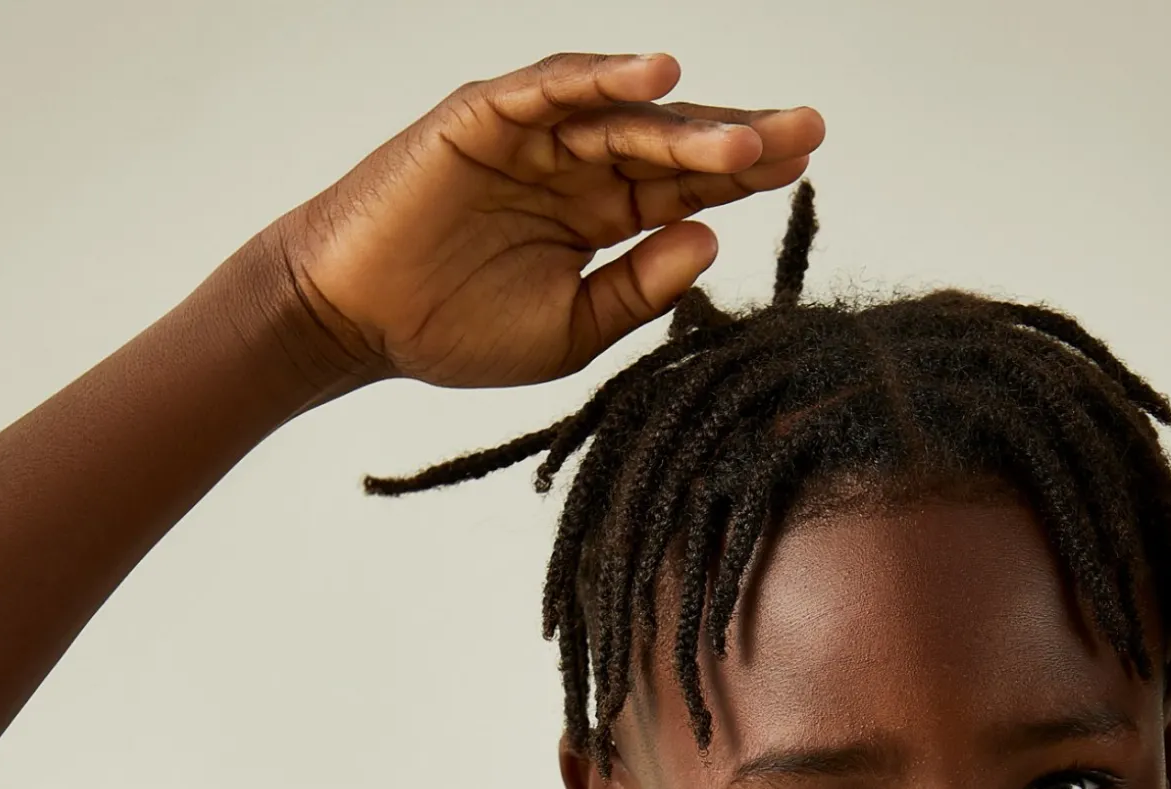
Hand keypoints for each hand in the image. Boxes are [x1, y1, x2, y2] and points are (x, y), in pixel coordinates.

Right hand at [266, 51, 822, 389]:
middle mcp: (577, 164)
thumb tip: (711, 239)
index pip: (687, 185)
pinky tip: (656, 75)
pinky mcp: (484, 117)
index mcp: (602, 214)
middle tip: (809, 131)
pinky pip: (550, 86)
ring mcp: (533, 135)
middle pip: (672, 141)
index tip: (806, 167)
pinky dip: (601, 75)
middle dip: (741, 137)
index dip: (746, 174)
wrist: (361, 321)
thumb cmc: (457, 328)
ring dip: (687, 121)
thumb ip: (640, 289)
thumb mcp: (572, 330)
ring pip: (624, 117)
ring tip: (749, 136)